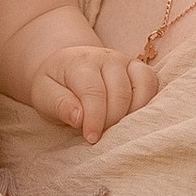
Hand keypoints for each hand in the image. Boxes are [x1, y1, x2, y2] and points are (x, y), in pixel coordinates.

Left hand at [28, 41, 156, 143]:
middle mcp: (106, 57)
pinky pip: (151, 85)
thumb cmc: (55, 85)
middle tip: (100, 136)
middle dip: (112, 121)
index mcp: (80, 62)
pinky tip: (129, 118)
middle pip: (120, 93)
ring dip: (130, 115)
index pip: (93, 91)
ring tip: (113, 128)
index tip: (91, 139)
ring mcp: (126, 61)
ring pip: (140, 88)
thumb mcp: (44, 95)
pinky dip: (145, 104)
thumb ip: (59, 105)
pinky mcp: (139, 68)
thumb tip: (79, 118)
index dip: (95, 119)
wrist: (67, 67)